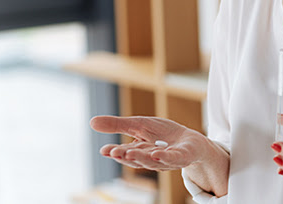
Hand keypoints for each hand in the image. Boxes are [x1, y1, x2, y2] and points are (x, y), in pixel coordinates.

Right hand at [91, 115, 208, 171]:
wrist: (191, 142)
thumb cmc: (164, 136)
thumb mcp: (139, 125)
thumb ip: (118, 125)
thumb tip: (91, 122)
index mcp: (140, 152)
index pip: (125, 153)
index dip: (115, 152)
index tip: (104, 150)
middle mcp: (152, 159)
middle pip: (137, 159)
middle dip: (126, 156)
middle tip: (115, 152)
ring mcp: (168, 160)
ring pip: (153, 161)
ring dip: (141, 157)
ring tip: (129, 152)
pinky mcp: (183, 156)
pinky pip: (173, 159)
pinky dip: (164, 157)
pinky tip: (156, 154)